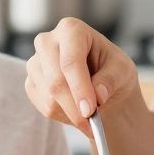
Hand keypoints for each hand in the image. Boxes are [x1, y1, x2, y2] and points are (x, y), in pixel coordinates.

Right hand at [24, 17, 139, 132]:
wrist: (101, 85)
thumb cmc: (113, 72)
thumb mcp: (122, 71)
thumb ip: (111, 80)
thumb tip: (98, 94)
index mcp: (71, 30)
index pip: (71, 61)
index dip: (80, 88)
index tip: (90, 111)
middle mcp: (47, 41)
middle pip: (55, 80)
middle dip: (74, 107)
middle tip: (92, 124)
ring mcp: (35, 62)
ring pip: (49, 97)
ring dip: (72, 114)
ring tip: (90, 115)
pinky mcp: (31, 82)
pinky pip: (44, 107)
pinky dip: (63, 116)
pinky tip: (76, 109)